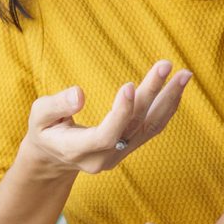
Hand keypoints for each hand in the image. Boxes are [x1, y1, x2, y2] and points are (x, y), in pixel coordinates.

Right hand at [21, 61, 189, 175]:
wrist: (54, 158)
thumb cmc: (45, 131)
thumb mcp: (39, 116)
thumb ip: (57, 105)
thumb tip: (79, 93)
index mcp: (78, 150)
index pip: (106, 135)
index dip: (120, 113)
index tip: (130, 85)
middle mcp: (104, 157)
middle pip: (133, 126)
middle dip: (151, 94)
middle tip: (165, 65)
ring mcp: (119, 155)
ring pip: (149, 128)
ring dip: (168, 100)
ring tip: (184, 75)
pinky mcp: (129, 147)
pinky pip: (152, 129)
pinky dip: (166, 108)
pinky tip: (177, 88)